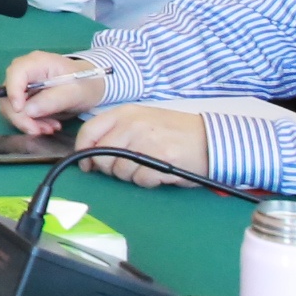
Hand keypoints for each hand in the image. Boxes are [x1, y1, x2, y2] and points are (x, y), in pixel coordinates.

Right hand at [0, 49, 105, 132]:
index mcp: (36, 62)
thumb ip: (52, 100)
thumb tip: (27, 111)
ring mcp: (23, 85)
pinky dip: (32, 123)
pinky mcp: (25, 97)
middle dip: (21, 116)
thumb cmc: (85, 83)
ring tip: (49, 128)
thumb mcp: (74, 92)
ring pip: (11, 107)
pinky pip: (20, 113)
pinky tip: (48, 126)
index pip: (15, 74)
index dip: (13, 93)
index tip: (21, 111)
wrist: (91, 86)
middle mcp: (24, 71)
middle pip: (8, 93)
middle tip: (39, 130)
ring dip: (27, 122)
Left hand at [73, 101, 210, 186]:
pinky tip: (159, 173)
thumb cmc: (176, 133)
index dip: (83, 151)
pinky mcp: (161, 160)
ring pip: (119, 170)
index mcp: (125, 113)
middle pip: (101, 155)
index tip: (87, 164)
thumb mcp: (143, 121)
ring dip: (131, 175)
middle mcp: (133, 124)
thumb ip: (117, 132)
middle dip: (108, 168)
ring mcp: (147, 142)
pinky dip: (148, 181)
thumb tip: (91, 155)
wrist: (212, 140)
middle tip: (126, 168)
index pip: (89, 131)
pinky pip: (140, 179)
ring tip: (147, 167)